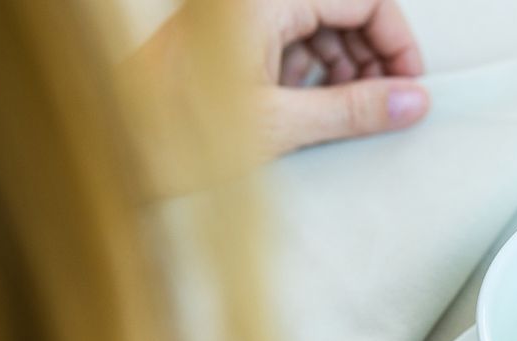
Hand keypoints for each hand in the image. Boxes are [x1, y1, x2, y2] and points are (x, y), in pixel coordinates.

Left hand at [129, 0, 428, 158]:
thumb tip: (409, 102)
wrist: (104, 150)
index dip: (398, 42)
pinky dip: (308, 72)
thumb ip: (352, 109)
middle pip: (341, 8)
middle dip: (371, 55)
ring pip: (316, 24)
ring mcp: (234, 15)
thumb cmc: (169, 134)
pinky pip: (285, 39)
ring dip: (342, 67)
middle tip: (387, 105)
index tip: (411, 85)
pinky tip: (310, 109)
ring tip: (349, 114)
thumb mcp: (278, 125)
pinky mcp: (223, 38)